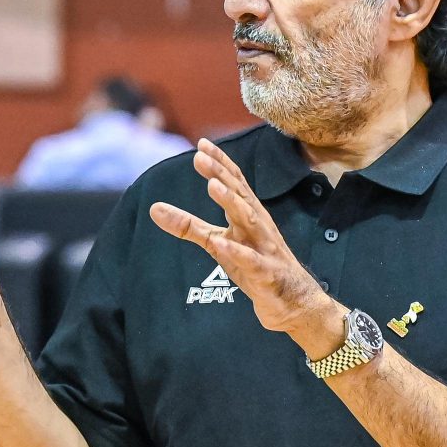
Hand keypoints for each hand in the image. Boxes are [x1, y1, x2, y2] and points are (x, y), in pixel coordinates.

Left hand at [148, 140, 338, 346]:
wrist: (293, 303)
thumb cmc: (255, 266)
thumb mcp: (217, 244)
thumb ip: (188, 226)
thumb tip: (153, 208)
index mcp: (248, 214)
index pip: (235, 182)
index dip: (219, 162)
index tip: (201, 143)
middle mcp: (258, 225)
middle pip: (239, 195)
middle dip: (221, 175)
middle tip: (200, 157)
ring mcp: (265, 248)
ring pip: (249, 221)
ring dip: (231, 203)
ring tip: (213, 186)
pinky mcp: (267, 274)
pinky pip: (251, 262)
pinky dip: (236, 253)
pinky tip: (220, 244)